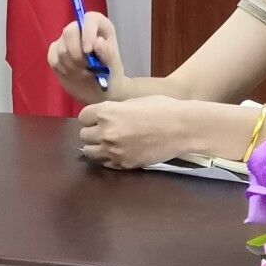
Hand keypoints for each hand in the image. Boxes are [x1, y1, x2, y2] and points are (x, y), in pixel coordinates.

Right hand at [47, 12, 123, 106]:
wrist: (100, 90)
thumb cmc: (110, 74)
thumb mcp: (114, 66)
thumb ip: (108, 53)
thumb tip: (98, 41)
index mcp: (100, 27)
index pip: (90, 18)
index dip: (87, 33)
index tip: (89, 52)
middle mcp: (81, 29)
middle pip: (69, 31)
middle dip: (76, 53)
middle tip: (87, 67)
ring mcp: (66, 40)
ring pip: (61, 48)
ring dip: (72, 65)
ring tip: (84, 72)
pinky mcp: (55, 52)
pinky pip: (53, 58)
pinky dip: (63, 69)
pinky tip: (73, 74)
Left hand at [77, 97, 195, 169]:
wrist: (182, 128)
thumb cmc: (162, 108)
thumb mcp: (133, 102)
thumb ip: (115, 110)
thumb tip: (105, 116)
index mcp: (107, 112)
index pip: (83, 117)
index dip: (91, 117)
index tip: (98, 118)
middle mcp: (106, 132)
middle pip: (84, 135)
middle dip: (92, 132)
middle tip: (105, 131)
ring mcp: (114, 150)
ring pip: (90, 152)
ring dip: (97, 147)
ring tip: (109, 144)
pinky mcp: (124, 164)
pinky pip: (106, 163)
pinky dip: (109, 158)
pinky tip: (119, 152)